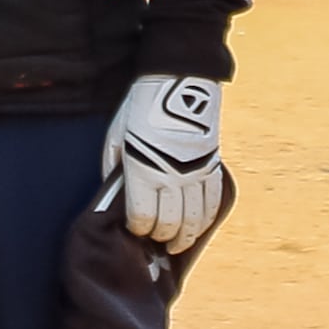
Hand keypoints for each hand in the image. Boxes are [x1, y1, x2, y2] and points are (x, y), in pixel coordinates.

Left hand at [105, 73, 224, 251]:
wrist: (178, 84)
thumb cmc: (140, 110)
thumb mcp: (116, 137)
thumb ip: (115, 168)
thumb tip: (115, 192)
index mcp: (142, 170)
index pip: (142, 217)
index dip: (138, 228)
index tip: (135, 227)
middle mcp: (171, 177)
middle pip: (168, 224)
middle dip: (160, 236)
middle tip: (155, 238)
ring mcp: (195, 174)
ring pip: (194, 219)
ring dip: (184, 236)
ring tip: (176, 243)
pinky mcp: (213, 167)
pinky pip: (213, 203)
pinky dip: (205, 220)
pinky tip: (197, 228)